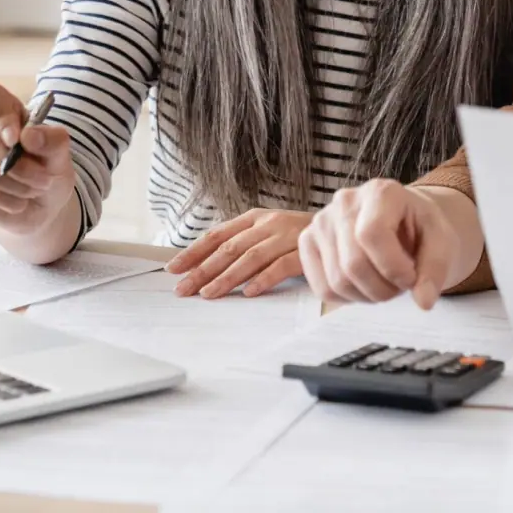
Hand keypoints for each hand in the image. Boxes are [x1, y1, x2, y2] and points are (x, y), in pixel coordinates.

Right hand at [0, 82, 75, 237]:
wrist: (45, 203)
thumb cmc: (50, 167)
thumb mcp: (61, 152)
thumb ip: (52, 139)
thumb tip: (28, 136)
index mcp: (4, 111)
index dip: (0, 116)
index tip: (17, 138)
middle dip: (20, 166)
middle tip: (45, 177)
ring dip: (21, 185)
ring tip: (37, 188)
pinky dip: (13, 200)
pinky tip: (22, 200)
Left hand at [167, 209, 312, 298]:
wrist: (338, 228)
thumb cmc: (295, 236)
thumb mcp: (265, 232)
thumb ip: (241, 244)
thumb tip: (202, 266)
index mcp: (254, 218)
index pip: (217, 235)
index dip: (194, 251)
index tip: (173, 269)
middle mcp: (268, 224)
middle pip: (229, 248)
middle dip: (203, 270)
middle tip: (184, 289)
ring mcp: (286, 236)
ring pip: (250, 257)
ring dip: (227, 277)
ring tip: (209, 294)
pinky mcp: (304, 251)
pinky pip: (281, 266)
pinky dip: (263, 279)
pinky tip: (249, 292)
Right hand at [297, 179, 459, 309]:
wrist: (403, 222)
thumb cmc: (420, 229)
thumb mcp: (441, 242)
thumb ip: (435, 269)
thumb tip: (424, 301)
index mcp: (380, 192)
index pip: (371, 234)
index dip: (392, 267)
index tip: (411, 278)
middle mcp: (344, 200)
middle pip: (353, 263)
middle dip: (383, 289)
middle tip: (400, 285)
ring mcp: (321, 221)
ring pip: (337, 280)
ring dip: (367, 295)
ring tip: (385, 283)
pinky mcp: (308, 241)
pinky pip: (322, 288)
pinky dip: (347, 298)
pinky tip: (365, 284)